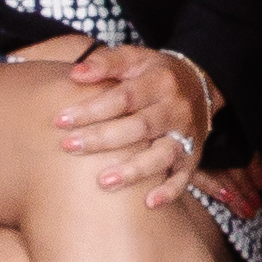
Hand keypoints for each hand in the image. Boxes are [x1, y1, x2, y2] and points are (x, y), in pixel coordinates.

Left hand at [43, 40, 217, 205]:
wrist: (200, 85)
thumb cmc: (156, 74)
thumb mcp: (135, 58)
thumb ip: (106, 62)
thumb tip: (75, 74)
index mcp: (160, 82)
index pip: (123, 97)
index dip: (92, 109)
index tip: (61, 120)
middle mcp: (176, 109)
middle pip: (139, 127)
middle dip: (103, 139)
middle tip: (69, 147)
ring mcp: (186, 135)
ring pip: (162, 154)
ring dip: (134, 170)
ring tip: (104, 182)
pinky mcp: (193, 156)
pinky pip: (184, 177)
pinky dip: (170, 191)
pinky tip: (149, 203)